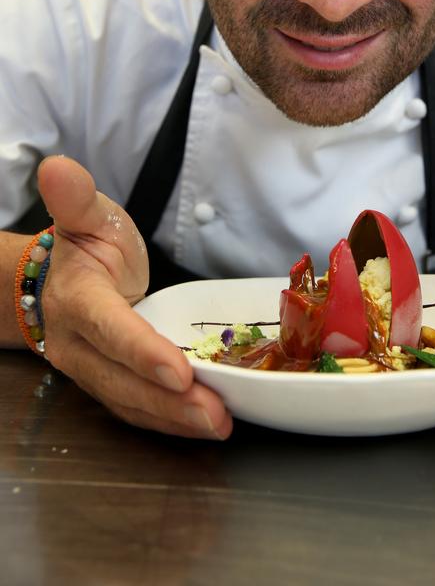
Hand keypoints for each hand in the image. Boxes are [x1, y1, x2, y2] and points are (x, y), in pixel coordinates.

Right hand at [37, 155, 231, 438]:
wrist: (62, 278)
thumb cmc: (87, 244)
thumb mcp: (88, 215)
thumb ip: (76, 198)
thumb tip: (57, 166)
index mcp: (77, 299)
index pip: (110, 329)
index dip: (142, 351)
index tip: (178, 370)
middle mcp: (78, 344)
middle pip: (122, 379)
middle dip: (169, 401)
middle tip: (216, 413)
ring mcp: (91, 370)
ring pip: (130, 402)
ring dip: (174, 419)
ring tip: (220, 424)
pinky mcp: (109, 385)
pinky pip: (137, 408)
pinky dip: (170, 421)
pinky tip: (204, 424)